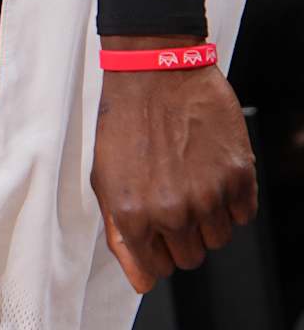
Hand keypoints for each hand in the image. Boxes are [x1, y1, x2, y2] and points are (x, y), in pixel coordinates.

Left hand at [93, 55, 256, 292]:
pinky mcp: (238, 177)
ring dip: (207, 216)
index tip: (154, 232)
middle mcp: (172, 211)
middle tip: (171, 196)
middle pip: (191, 257)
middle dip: (181, 234)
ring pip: (218, 238)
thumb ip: (120, 232)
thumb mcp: (104, 175)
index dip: (155, 250)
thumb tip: (139, 278)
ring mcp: (208, 196)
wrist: (153, 70)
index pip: (155, 270)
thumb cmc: (124, 117)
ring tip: (188, 177)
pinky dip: (231, 199)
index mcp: (133, 213)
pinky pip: (243, 214)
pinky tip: (209, 169)